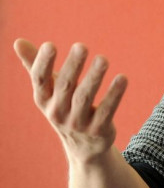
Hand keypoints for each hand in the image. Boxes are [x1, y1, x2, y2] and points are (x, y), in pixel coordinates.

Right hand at [14, 39, 127, 164]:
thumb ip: (35, 65)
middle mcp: (58, 112)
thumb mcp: (49, 89)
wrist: (83, 147)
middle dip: (73, 65)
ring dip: (94, 77)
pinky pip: (106, 110)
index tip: (50, 45)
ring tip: (103, 59)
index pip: (40, 80)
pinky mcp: (98, 129)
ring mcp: (78, 123)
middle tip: (81, 46)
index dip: (43, 63)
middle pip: (65, 86)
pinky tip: (123, 78)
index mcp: (44, 99)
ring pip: (85, 97)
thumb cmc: (64, 106)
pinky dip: (114, 95)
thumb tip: (17, 41)